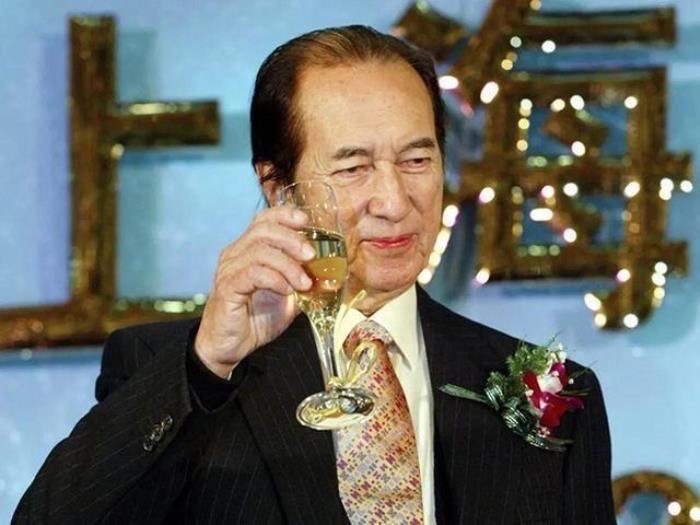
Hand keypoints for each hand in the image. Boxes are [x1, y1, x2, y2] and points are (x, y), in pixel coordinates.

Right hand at [194, 206, 314, 377]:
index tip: (307, 222)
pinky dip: (275, 278)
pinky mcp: (227, 289)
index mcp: (248, 250)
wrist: (228, 347)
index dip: (285, 215)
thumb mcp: (288, 299)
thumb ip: (304, 284)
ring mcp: (229, 270)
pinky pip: (252, 274)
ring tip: (304, 283)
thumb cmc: (254, 320)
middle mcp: (235, 255)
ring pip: (259, 251)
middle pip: (263, 230)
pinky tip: (287, 290)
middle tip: (311, 255)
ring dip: (288, 265)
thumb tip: (330, 276)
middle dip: (292, 239)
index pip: (263, 220)